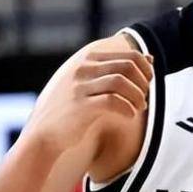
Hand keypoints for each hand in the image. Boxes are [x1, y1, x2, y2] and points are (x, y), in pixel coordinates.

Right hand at [22, 43, 153, 154]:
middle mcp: (83, 68)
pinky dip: (127, 107)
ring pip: (122, 82)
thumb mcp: (92, 82)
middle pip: (128, 66)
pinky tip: (130, 115)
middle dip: (143, 81)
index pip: (129, 56)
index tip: (148, 82)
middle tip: (145, 95)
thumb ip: (118, 68)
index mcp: (88, 58)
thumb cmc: (72, 107)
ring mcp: (80, 86)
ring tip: (140, 106)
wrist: (42, 135)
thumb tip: (150, 58)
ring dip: (137, 95)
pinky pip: (113, 101)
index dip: (145, 69)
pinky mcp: (80, 106)